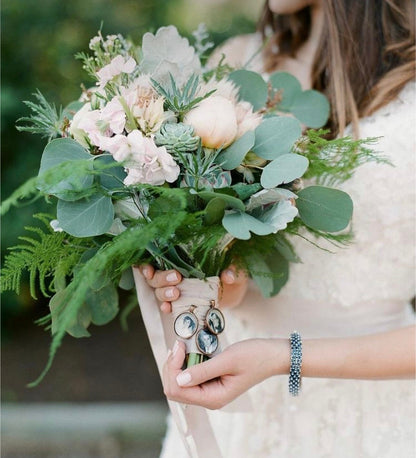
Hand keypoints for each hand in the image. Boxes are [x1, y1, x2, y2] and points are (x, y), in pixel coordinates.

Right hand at [140, 264, 248, 312]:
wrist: (235, 289)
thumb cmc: (232, 270)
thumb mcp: (234, 266)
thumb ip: (232, 269)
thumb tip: (227, 275)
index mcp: (183, 257)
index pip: (157, 258)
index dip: (148, 264)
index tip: (149, 269)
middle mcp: (175, 272)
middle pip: (156, 277)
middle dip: (161, 278)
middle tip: (177, 278)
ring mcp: (178, 288)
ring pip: (159, 291)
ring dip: (164, 293)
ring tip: (176, 294)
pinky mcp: (183, 303)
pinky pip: (169, 305)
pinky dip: (167, 307)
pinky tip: (169, 309)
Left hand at [162, 338, 289, 409]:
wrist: (272, 355)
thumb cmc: (254, 356)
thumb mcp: (228, 360)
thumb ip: (203, 370)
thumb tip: (180, 379)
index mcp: (214, 398)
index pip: (178, 390)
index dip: (173, 368)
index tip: (179, 346)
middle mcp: (209, 398)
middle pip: (175, 388)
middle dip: (172, 367)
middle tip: (179, 345)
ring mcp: (210, 391)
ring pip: (180, 382)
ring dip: (177, 364)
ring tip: (183, 346)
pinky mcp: (211, 382)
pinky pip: (190, 376)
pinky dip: (185, 363)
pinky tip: (189, 350)